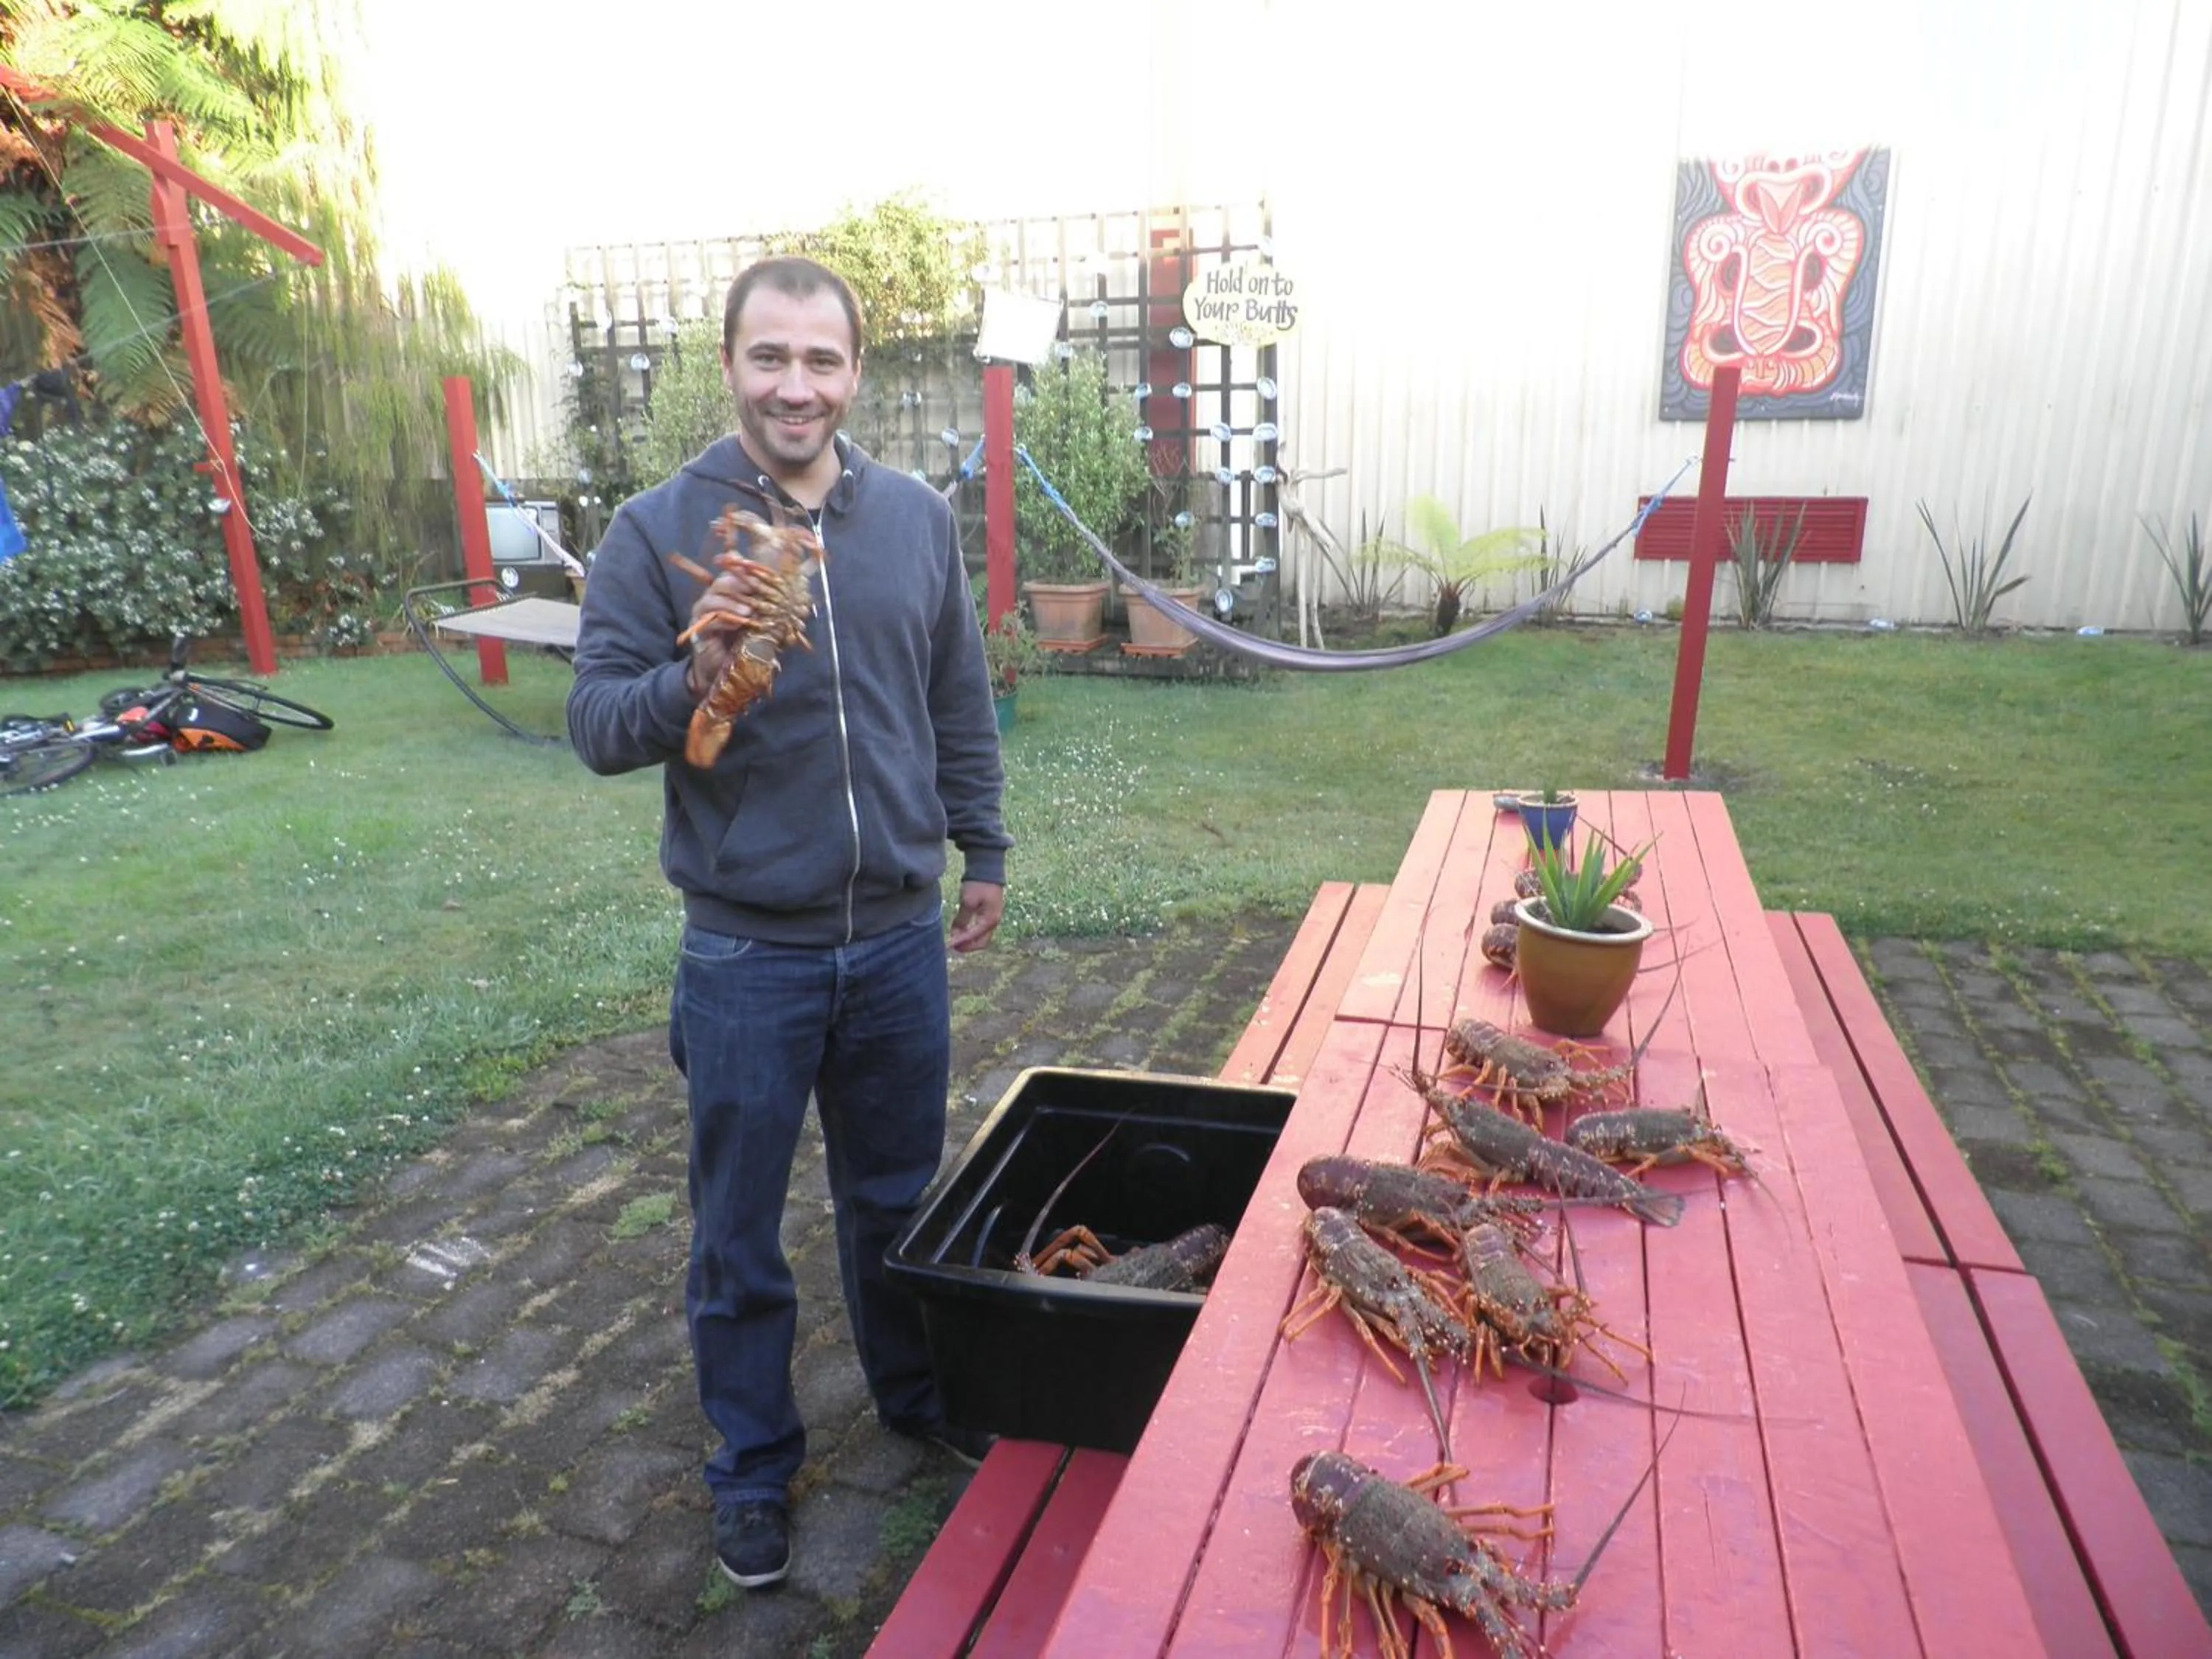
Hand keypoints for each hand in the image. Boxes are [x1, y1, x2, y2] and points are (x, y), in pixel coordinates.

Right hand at [681, 571, 760, 699]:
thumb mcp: (761, 626)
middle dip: (739, 584)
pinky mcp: (699, 628)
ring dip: (732, 603)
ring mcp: (704, 613)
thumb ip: (769, 612)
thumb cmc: (744, 645)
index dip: (743, 568)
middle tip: (755, 591)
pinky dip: (724, 620)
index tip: (757, 571)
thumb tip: (791, 601)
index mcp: (730, 593)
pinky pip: (710, 620)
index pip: (734, 573)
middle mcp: (714, 598)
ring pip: (712, 597)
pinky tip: (737, 624)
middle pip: (722, 582)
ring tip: (748, 612)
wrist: (725, 672)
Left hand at [947, 881, 1002, 953]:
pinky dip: (970, 932)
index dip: (961, 942)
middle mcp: (994, 922)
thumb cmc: (978, 884)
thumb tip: (955, 934)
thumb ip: (962, 919)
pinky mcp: (989, 914)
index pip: (974, 937)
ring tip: (954, 938)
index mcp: (990, 920)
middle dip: (967, 946)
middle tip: (953, 946)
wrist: (986, 869)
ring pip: (981, 936)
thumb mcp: (967, 902)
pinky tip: (960, 930)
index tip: (948, 944)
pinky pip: (980, 929)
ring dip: (968, 940)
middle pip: (981, 942)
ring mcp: (992, 918)